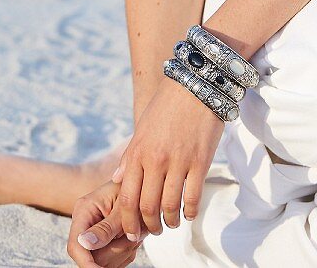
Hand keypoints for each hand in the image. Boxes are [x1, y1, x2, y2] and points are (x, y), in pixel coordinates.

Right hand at [67, 179, 147, 266]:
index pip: (75, 245)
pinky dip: (125, 255)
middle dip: (113, 252)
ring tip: (135, 233)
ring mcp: (93, 237)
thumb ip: (106, 226)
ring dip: (123, 253)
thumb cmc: (134, 189)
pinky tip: (132, 238)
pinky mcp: (103, 246)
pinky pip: (113, 262)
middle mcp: (84, 226)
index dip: (86, 262)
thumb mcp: (122, 205)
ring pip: (103, 263)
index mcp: (83, 210)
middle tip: (133, 237)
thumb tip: (84, 243)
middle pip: (90, 257)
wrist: (141, 185)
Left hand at [109, 76, 224, 241]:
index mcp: (138, 152)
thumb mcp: (142, 127)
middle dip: (149, 227)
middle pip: (148, 208)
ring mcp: (179, 162)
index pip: (127, 198)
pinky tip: (189, 213)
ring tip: (172, 223)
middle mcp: (156, 160)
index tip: (132, 232)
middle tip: (153, 231)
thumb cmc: (167, 104)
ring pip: (170, 207)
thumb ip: (129, 155)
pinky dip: (190, 212)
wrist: (196, 84)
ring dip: (170, 222)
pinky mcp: (200, 161)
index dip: (128, 221)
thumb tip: (116, 180)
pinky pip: (193, 197)